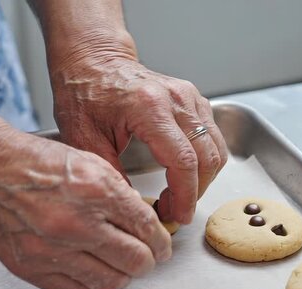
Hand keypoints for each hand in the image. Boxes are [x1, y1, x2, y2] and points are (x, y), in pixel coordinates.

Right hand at [0, 129, 171, 288]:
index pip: (147, 229)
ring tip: (120, 264)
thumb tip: (144, 222)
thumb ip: (122, 195)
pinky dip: (90, 282)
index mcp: (97, 192)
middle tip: (147, 258)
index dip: (162, 242)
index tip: (162, 247)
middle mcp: (77, 224)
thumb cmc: (36, 163)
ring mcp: (53, 250)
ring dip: (122, 275)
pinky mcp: (32, 267)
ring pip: (110, 281)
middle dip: (148, 261)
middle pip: (135, 261)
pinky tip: (90, 268)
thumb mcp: (92, 163)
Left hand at [50, 47, 227, 224]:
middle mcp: (177, 100)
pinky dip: (205, 160)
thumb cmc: (85, 91)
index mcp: (149, 108)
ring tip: (179, 193)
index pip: (183, 162)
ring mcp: (190, 97)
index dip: (185, 196)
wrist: (94, 59)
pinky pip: (212, 136)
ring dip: (203, 177)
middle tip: (175, 210)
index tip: (177, 215)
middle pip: (208, 158)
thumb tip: (132, 208)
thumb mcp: (85, 138)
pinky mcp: (194, 99)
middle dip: (196, 192)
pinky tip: (183, 171)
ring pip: (217, 148)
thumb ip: (111, 175)